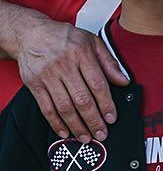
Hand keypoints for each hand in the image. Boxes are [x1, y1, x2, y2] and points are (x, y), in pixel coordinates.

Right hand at [16, 13, 128, 140]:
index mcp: (82, 54)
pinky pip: (46, 107)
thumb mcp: (91, 42)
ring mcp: (48, 76)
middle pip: (82, 99)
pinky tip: (65, 132)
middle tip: (101, 133)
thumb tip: (124, 81)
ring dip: (77, 125)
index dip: (106, 104)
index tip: (111, 118)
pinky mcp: (34, 84)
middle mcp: (64, 65)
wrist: (31, 33)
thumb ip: (109, 62)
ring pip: (64, 106)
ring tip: (86, 137)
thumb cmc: (64, 37)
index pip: (98, 84)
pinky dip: (56, 123)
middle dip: (93, 120)